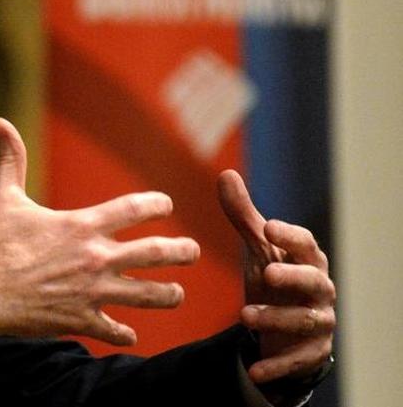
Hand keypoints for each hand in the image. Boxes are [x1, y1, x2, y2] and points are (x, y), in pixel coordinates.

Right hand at [0, 118, 199, 346]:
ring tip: (178, 293)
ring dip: (168, 294)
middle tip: (193, 251)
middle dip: (182, 251)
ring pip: (147, 296)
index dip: (157, 204)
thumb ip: (10, 158)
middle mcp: (95, 258)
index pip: (136, 208)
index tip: (165, 205)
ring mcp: (92, 292)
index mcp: (82, 225)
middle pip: (156, 253)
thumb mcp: (3, 196)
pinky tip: (131, 335)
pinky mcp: (81, 320)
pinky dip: (124, 334)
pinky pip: (114, 331)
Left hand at [217, 170, 334, 385]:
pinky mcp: (311, 351)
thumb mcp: (257, 248)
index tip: (268, 226)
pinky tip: (256, 371)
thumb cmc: (273, 278)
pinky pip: (298, 359)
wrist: (281, 325)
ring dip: (276, 318)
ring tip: (243, 316)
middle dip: (293, 276)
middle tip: (267, 272)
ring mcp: (318, 320)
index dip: (290, 235)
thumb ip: (242, 215)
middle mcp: (319, 289)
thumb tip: (226, 174)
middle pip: (315, 281)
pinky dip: (278, 365)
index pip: (305, 244)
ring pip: (305, 320)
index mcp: (306, 260)